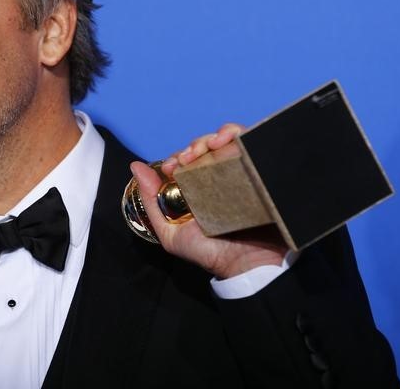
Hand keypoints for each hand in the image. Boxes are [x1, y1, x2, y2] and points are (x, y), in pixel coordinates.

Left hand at [130, 123, 288, 278]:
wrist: (250, 266)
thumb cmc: (211, 253)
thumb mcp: (171, 233)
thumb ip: (151, 201)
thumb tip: (136, 166)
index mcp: (199, 188)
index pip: (187, 160)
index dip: (178, 157)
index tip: (173, 167)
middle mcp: (221, 177)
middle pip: (207, 147)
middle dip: (195, 145)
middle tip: (189, 158)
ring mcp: (243, 172)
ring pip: (228, 140)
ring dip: (215, 136)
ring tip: (211, 145)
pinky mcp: (263, 170)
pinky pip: (252, 144)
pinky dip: (239, 134)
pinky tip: (229, 140)